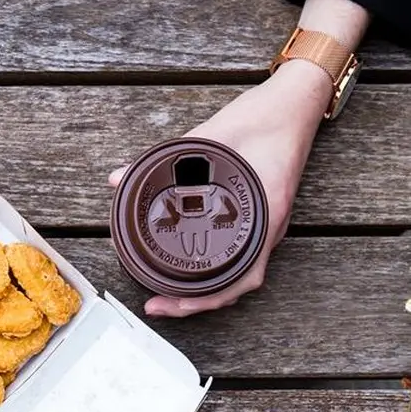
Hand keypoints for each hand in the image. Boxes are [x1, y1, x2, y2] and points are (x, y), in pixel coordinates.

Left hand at [110, 60, 332, 317]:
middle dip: (195, 304)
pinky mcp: (260, 218)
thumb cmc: (261, 120)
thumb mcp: (205, 138)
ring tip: (169, 297)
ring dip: (206, 292)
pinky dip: (216, 271)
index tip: (166, 304)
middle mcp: (268, 229)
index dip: (202, 300)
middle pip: (236, 287)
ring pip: (240, 276)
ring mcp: (267, 226)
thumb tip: (117, 179)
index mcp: (263, 216)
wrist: (293, 105)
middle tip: (156, 306)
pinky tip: (192, 271)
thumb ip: (161, 161)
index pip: (240, 279)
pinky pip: (241, 257)